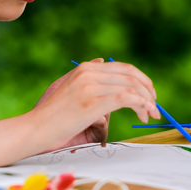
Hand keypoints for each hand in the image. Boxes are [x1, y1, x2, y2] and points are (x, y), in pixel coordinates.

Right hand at [26, 58, 158, 153]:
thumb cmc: (53, 116)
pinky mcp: (92, 102)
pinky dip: (140, 105)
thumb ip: (87, 76)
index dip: (142, 81)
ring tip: (149, 115)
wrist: (35, 128)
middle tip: (155, 108)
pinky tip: (143, 114)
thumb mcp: (68, 88)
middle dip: (148, 91)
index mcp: (86, 68)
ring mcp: (90, 85)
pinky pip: (125, 98)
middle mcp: (89, 72)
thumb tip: (101, 61)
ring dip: (147, 101)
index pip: (124, 68)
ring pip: (131, 86)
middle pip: (131, 75)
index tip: (150, 97)